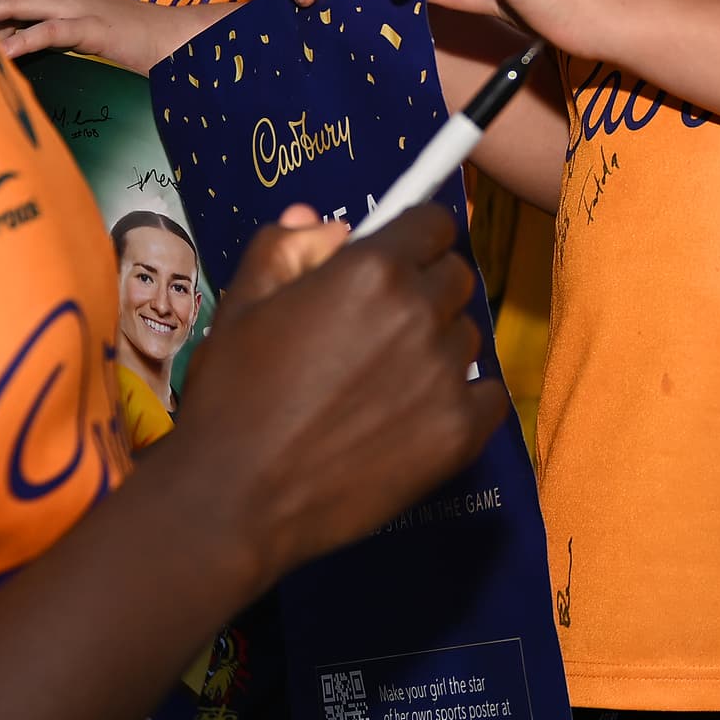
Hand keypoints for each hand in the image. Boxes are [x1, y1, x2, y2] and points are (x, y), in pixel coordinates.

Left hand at [0, 0, 203, 69]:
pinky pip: (51, 31)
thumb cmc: (126, 35)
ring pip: (21, 2)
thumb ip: (48, 19)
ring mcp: (78, 5)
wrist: (171, 38)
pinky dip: (24, 40)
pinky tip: (3, 52)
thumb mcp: (81, 20)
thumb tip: (12, 32)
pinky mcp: (93, 28)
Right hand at [137, 205, 503, 590]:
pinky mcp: (459, 434)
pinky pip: (488, 396)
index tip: (396, 261)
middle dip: (424, 289)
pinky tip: (417, 417)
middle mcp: (418, 313)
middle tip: (381, 328)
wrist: (235, 496)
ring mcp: (444, 376)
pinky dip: (462, 400)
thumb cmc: (230, 396)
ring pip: (466, 336)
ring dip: (437, 347)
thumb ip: (287, 247)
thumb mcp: (242, 303)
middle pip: (455, 278)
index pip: (433, 224)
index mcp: (370, 269)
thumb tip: (329, 224)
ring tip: (385, 383)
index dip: (413, 239)